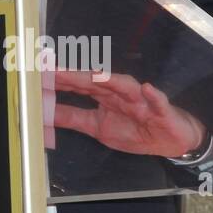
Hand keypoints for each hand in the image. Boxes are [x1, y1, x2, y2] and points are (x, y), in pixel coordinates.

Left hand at [52, 70, 205, 157]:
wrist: (172, 140)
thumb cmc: (137, 132)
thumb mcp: (98, 129)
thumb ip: (74, 118)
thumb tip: (46, 113)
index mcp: (104, 99)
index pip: (80, 87)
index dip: (61, 82)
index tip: (40, 76)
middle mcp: (120, 94)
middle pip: (98, 83)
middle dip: (78, 77)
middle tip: (57, 71)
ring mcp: (142, 100)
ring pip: (126, 87)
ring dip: (113, 80)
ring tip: (97, 76)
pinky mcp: (163, 110)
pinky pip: (159, 102)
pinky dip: (154, 96)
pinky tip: (148, 89)